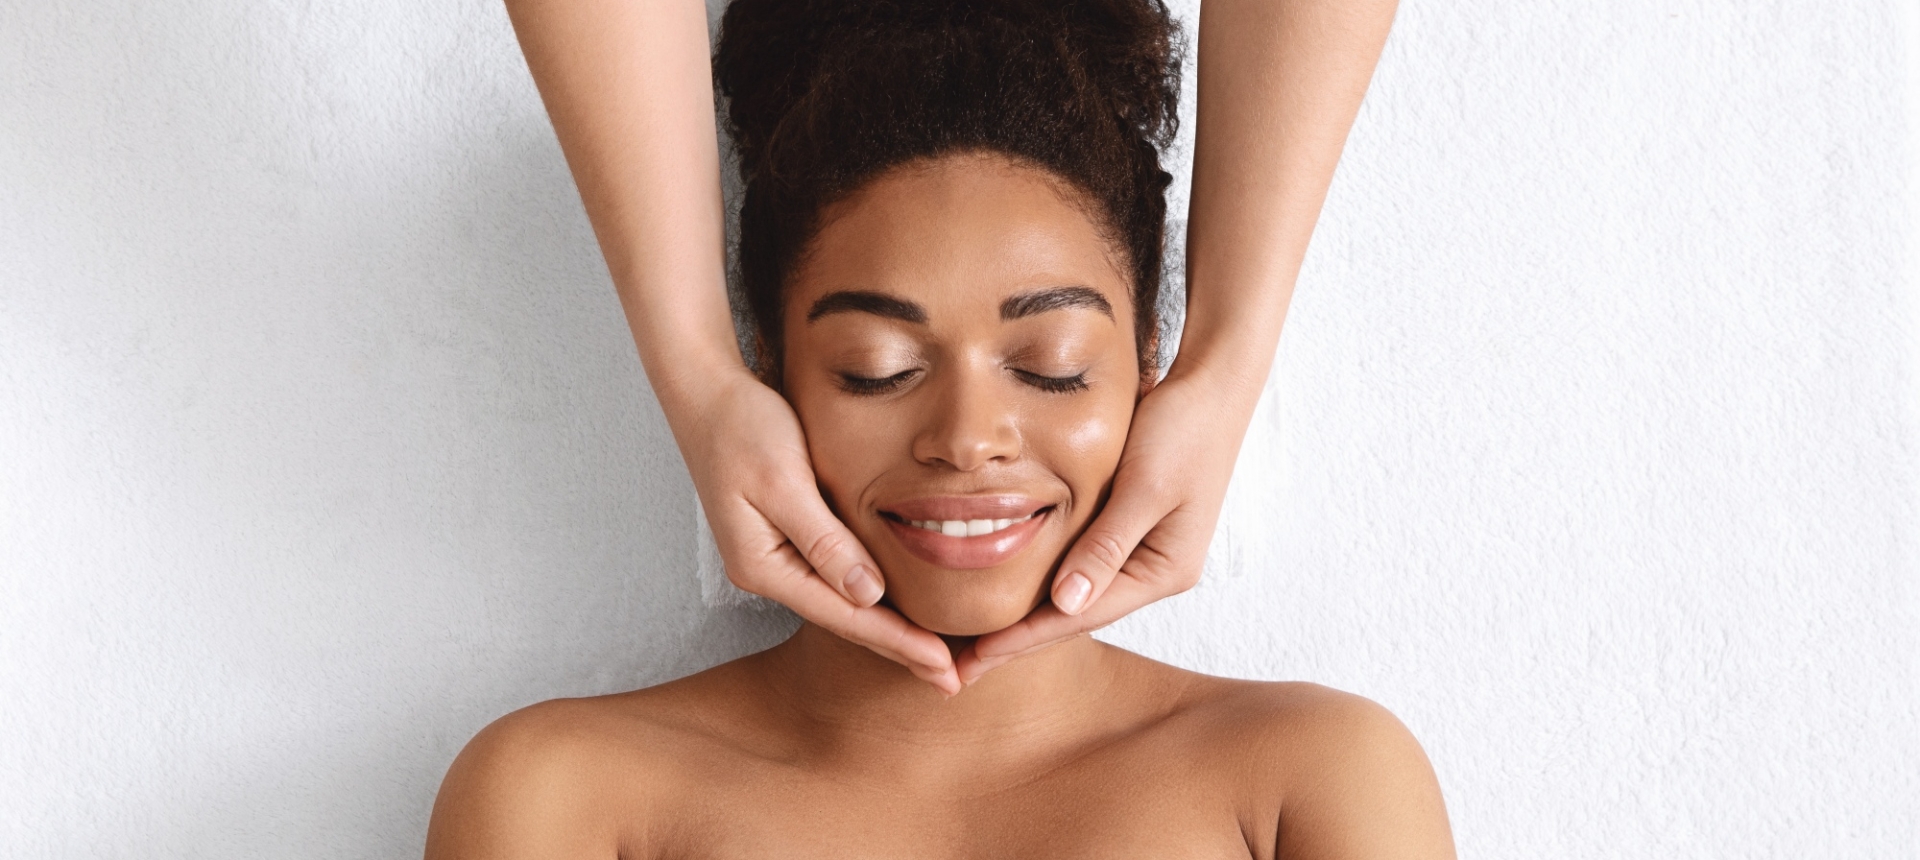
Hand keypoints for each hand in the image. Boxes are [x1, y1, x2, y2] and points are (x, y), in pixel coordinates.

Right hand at [671, 367, 961, 693]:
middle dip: (899, 650)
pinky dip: (872, 597)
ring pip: (844, 603)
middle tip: (951, 680)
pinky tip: (897, 607)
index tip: (942, 667)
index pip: (845, 616)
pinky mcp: (787, 535)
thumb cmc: (742, 428)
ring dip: (889, 629)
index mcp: (764, 566)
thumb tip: (867, 595)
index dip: (898, 642)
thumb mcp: (784, 481)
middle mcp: (768, 571)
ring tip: (934, 655)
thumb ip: (825, 542)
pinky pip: (838, 577)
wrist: (706, 394)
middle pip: (846, 621)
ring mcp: (775, 556)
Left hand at [957, 362, 1260, 682]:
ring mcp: (1145, 550)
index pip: (1083, 615)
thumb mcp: (1144, 487)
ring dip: (1030, 615)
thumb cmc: (1184, 429)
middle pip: (1077, 614)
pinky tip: (1014, 590)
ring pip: (1077, 593)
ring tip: (979, 641)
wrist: (1214, 385)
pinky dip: (1045, 579)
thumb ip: (1106, 545)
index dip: (1027, 637)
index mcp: (1165, 570)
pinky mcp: (1131, 526)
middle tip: (963, 668)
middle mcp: (1156, 569)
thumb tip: (1065, 603)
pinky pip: (1081, 564)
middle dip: (1022, 639)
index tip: (979, 658)